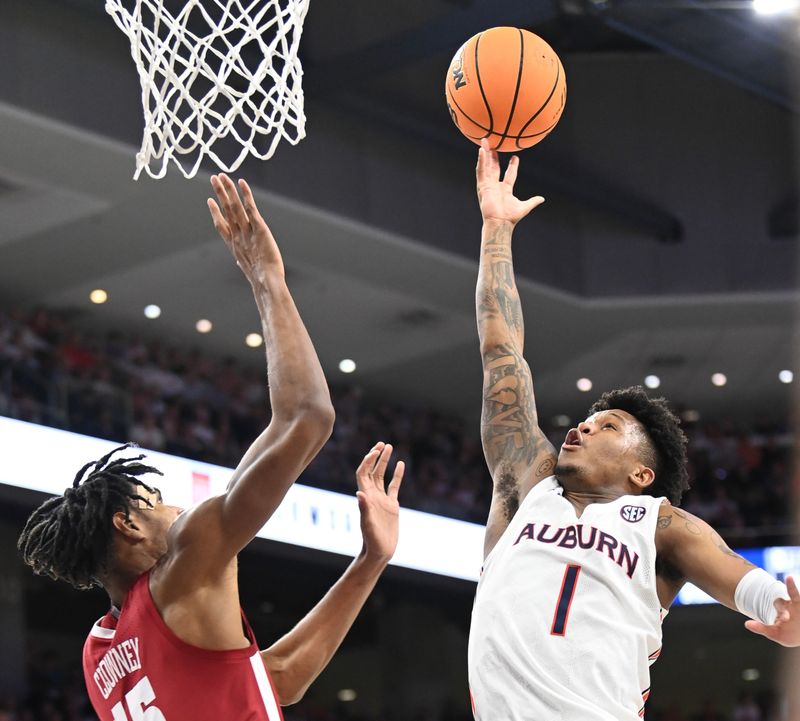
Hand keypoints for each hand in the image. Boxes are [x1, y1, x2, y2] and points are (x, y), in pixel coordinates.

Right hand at [208, 174, 284, 282]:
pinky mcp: (259, 227)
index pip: (221, 225)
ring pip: (234, 206)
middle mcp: (238, 235)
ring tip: (222, 176)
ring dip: (228, 190)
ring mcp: (247, 231)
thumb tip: (237, 262)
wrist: (266, 281)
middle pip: (226, 211)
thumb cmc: (260, 279)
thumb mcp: (247, 267)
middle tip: (214, 179)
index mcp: (234, 245)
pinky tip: (241, 183)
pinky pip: (251, 208)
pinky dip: (246, 195)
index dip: (215, 212)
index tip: (210, 201)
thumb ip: (242, 260)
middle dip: (220, 194)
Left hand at [355, 442, 403, 564]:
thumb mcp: (368, 525)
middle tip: (382, 444)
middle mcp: (372, 495)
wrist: (380, 552)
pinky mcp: (391, 505)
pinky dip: (397, 475)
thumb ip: (364, 509)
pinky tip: (401, 464)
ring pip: (382, 475)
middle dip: (375, 456)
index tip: (375, 451)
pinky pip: (394, 486)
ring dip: (384, 461)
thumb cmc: (371, 540)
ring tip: (389, 446)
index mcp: (365, 497)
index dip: (367, 461)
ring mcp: (382, 499)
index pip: (363, 473)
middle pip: (371, 470)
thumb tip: (360, 494)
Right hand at [476, 138, 543, 224]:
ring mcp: (488, 185)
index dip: (512, 166)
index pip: (509, 175)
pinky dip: (480, 161)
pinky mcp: (482, 186)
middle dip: (494, 156)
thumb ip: (533, 202)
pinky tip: (481, 151)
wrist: (500, 222)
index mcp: (505, 190)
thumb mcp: (525, 207)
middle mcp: (495, 186)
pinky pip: (481, 171)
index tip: (515, 157)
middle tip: (494, 144)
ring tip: (484, 142)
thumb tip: (542, 199)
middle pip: (494, 167)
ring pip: (486, 166)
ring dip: (485, 154)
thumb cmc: (510, 217)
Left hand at [745, 576, 799, 646]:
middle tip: (785, 619)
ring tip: (786, 608)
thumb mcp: (776, 634)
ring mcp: (789, 604)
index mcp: (773, 613)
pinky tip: (788, 578)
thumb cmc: (791, 634)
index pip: (764, 609)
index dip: (762, 611)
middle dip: (779, 612)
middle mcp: (780, 607)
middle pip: (775, 604)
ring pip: (783, 599)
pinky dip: (791, 586)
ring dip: (782, 603)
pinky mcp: (798, 602)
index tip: (761, 617)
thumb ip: (762, 628)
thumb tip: (746, 624)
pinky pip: (794, 593)